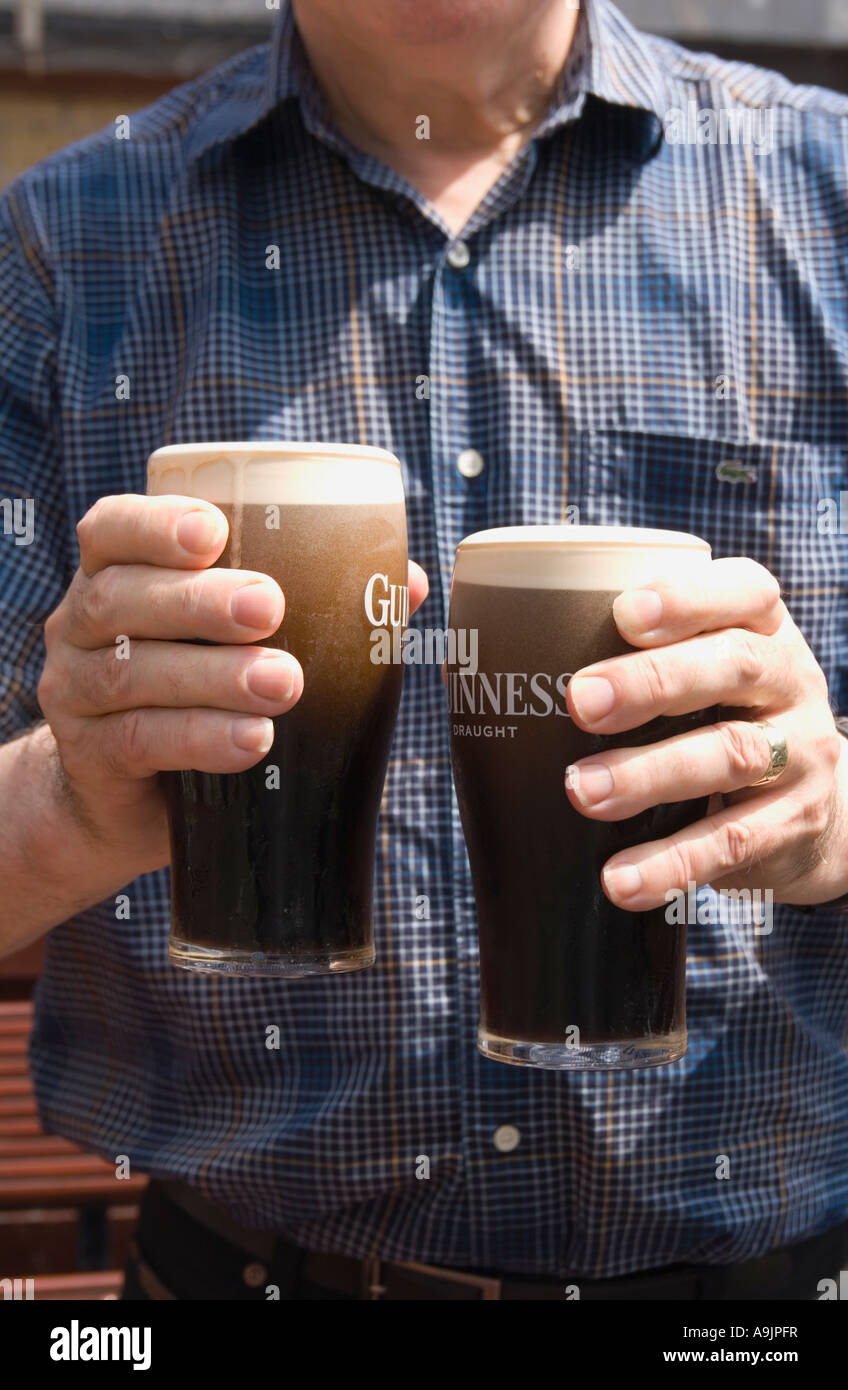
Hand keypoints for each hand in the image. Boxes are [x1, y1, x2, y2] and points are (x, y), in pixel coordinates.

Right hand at [38, 493, 427, 871]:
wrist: (127, 799)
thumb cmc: (197, 692)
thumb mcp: (234, 642)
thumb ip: (312, 603)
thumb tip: (407, 582)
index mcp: (115, 577)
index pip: (112, 530)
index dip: (154, 524)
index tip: (214, 531)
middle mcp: (78, 626)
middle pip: (123, 599)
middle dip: (199, 601)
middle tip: (270, 608)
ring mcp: (74, 694)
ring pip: (131, 674)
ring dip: (212, 676)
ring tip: (283, 685)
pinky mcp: (89, 758)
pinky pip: (138, 742)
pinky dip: (199, 738)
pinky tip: (251, 742)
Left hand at [563, 558, 847, 910]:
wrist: (810, 809)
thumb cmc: (712, 717)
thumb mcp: (691, 677)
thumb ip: (610, 658)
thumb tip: (462, 666)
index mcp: (759, 626)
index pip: (742, 591)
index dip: (687, 597)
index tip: (623, 612)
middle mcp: (789, 679)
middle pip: (734, 664)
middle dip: (654, 681)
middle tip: (580, 704)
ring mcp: (799, 752)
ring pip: (732, 753)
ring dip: (650, 774)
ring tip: (583, 793)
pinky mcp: (793, 824)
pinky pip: (733, 843)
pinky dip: (672, 863)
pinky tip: (620, 880)